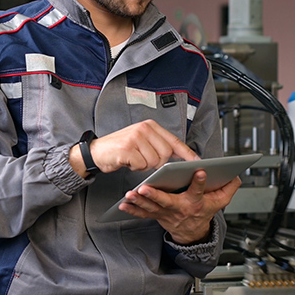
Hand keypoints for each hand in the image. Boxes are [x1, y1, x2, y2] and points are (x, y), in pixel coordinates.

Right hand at [69, 120, 198, 176]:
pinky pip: (141, 165)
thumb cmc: (122, 149)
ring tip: (134, 159)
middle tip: (144, 160)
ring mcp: (135, 137)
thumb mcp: (142, 141)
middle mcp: (144, 129)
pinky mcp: (127, 148)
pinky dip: (135, 168)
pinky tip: (128, 162)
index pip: (174, 141)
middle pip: (166, 154)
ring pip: (154, 162)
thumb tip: (179, 157)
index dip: (187, 153)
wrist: (96, 152)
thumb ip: (159, 145)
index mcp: (151, 126)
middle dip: (157, 163)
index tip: (198, 161)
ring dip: (145, 166)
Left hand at [119, 172, 240, 243]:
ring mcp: (166, 213)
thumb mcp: (220, 202)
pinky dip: (132, 210)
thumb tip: (236, 176)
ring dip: (140, 201)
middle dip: (155, 195)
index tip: (199, 171)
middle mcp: (179, 208)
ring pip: (152, 207)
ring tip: (131, 194)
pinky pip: (143, 214)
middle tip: (145, 188)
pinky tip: (124, 204)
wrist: (192, 233)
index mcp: (195, 202)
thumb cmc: (203, 212)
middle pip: (167, 201)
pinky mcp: (157, 216)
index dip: (200, 182)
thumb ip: (229, 188)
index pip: (198, 191)